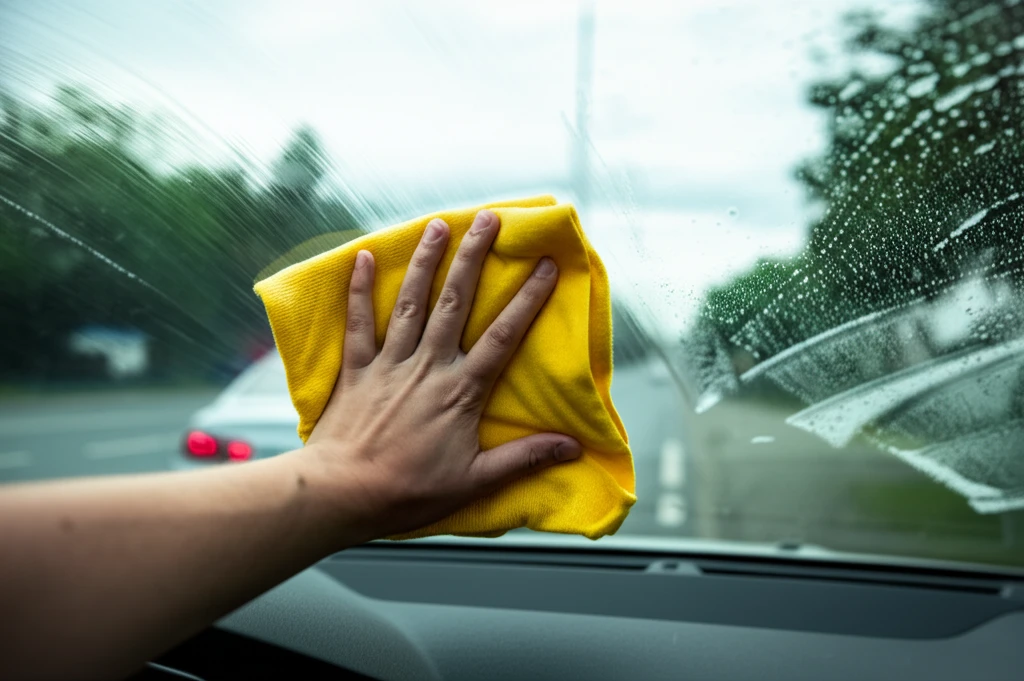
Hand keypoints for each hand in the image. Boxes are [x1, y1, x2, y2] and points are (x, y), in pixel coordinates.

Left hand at [304, 210, 580, 539]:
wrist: (343, 493)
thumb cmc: (409, 491)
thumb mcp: (475, 482)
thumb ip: (524, 458)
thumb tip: (572, 446)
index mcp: (461, 391)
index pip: (502, 336)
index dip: (527, 299)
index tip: (545, 265)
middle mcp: (427, 366)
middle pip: (455, 302)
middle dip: (474, 258)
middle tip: (488, 219)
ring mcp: (389, 364)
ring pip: (410, 302)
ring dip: (425, 261)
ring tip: (437, 225)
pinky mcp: (356, 370)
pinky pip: (358, 323)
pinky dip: (358, 290)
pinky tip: (360, 257)